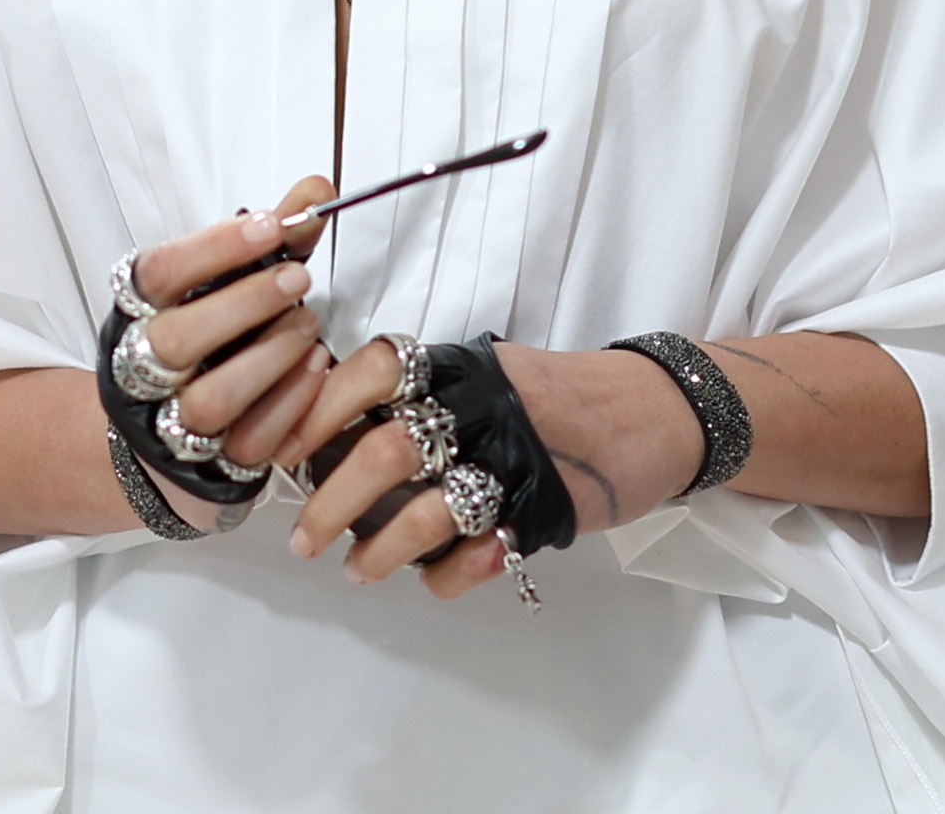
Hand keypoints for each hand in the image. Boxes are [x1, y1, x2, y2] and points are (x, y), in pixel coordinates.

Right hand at [0, 174, 338, 539]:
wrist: (157, 440)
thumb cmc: (205, 343)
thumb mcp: (225, 285)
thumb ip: (270, 239)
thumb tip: (317, 191)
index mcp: (138, 313)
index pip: (158, 274)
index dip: (213, 247)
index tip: (271, 224)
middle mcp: (144, 370)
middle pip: (175, 340)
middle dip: (243, 304)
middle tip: (297, 278)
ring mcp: (173, 424)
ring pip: (210, 400)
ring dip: (268, 357)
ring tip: (307, 324)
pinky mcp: (210, 468)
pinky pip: (248, 443)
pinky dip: (289, 402)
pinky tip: (316, 367)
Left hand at [277, 341, 698, 599]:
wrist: (658, 411)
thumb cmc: (557, 397)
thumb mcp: (489, 375)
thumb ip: (425, 393)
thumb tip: (328, 431)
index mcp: (462, 368)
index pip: (374, 368)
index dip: (319, 407)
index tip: (286, 449)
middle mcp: (484, 407)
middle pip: (385, 450)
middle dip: (330, 501)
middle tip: (302, 537)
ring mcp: (516, 460)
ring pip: (425, 511)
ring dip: (378, 550)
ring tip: (357, 569)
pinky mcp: (546, 512)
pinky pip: (477, 556)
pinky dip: (444, 576)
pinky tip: (431, 577)